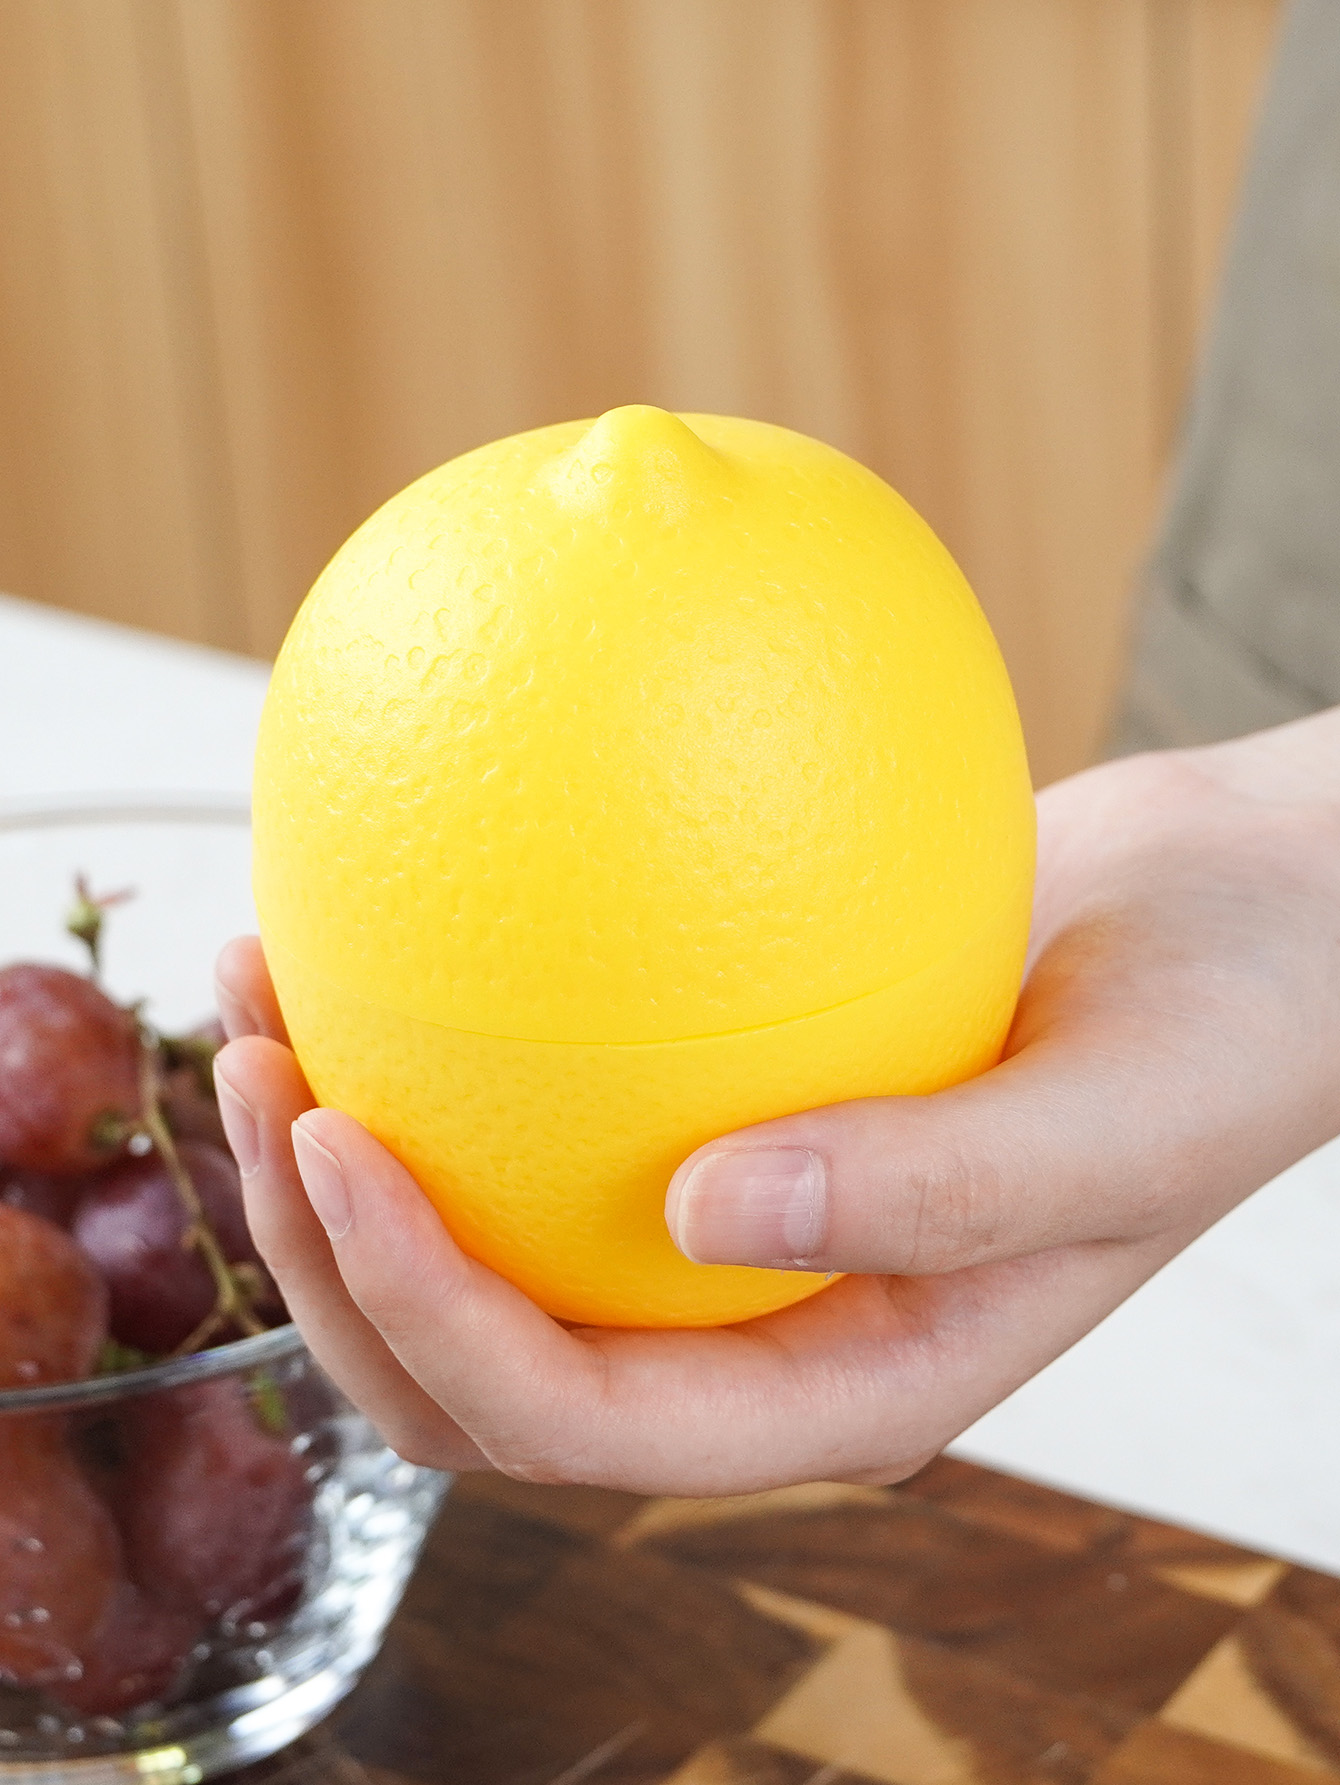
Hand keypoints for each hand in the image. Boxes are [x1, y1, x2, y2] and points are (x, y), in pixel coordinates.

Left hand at [213, 708, 1339, 1493]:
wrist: (1254, 924)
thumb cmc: (1229, 1030)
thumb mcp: (1119, 1122)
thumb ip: (934, 1188)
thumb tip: (700, 1208)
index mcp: (844, 1379)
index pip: (584, 1420)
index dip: (433, 1318)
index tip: (339, 1144)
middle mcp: (761, 1323)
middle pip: (480, 1369)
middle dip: (331, 1261)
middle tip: (257, 1073)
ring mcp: (731, 1223)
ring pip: (481, 1243)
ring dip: (338, 1154)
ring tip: (261, 989)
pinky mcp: (717, 1107)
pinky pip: (543, 1111)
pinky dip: (435, 1045)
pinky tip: (374, 922)